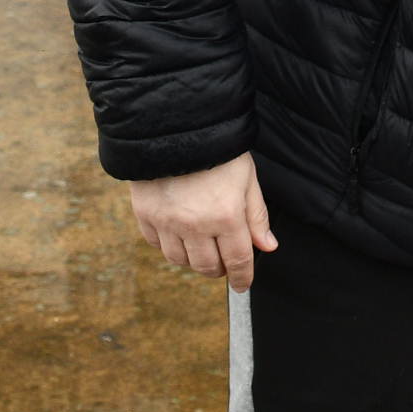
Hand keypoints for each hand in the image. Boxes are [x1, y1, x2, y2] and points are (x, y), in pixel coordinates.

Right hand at [127, 151, 277, 292]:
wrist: (175, 126)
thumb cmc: (218, 149)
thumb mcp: (247, 178)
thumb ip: (256, 216)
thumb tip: (267, 247)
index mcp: (226, 216)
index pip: (237, 260)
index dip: (243, 277)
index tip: (243, 285)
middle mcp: (196, 225)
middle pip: (207, 266)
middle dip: (218, 269)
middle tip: (223, 262)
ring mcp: (168, 222)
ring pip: (180, 261)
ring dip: (193, 259)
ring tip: (201, 246)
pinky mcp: (146, 216)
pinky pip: (157, 245)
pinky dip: (169, 245)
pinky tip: (178, 233)